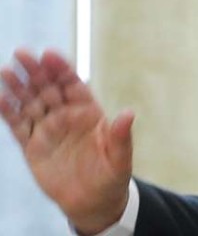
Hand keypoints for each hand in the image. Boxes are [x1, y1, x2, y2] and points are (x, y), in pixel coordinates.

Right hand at [0, 49, 133, 234]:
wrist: (93, 201)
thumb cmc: (111, 175)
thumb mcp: (120, 157)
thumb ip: (120, 136)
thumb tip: (129, 113)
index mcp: (89, 111)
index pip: (73, 84)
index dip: (62, 69)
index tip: (50, 54)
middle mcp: (66, 116)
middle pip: (48, 88)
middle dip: (36, 71)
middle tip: (22, 53)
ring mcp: (48, 130)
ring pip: (30, 103)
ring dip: (19, 87)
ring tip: (6, 70)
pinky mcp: (32, 147)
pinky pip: (19, 127)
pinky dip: (9, 112)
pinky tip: (0, 98)